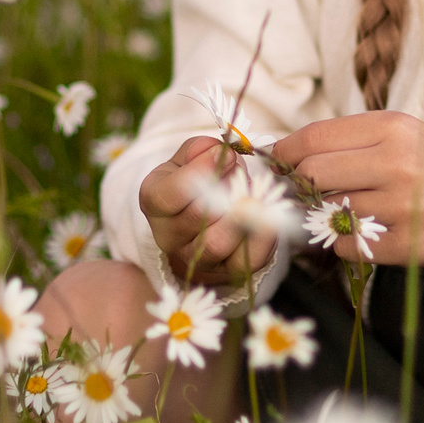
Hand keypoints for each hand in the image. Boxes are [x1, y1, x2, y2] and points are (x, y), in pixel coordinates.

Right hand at [139, 136, 277, 287]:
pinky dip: (264, 236)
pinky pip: (247, 259)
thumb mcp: (187, 159)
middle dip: (226, 191)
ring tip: (254, 195)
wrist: (200, 220)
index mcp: (154, 203)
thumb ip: (199, 150)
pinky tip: (269, 215)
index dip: (201, 172)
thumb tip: (220, 152)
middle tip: (242, 174)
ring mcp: (196, 260)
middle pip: (196, 219)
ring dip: (243, 215)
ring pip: (219, 244)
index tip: (226, 154)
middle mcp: (168, 237)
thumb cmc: (194, 182)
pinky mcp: (227, 273)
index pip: (169, 195)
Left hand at [268, 112, 423, 275]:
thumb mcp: (409, 135)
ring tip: (342, 211)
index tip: (272, 161)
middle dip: (297, 184)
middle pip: (312, 174)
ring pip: (326, 211)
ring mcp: (399, 207)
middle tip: (297, 191)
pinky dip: (345, 242)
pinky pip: (346, 246)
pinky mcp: (404, 245)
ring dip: (323, 215)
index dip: (284, 152)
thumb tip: (293, 151)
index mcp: (393, 128)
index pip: (315, 138)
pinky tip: (366, 233)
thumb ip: (356, 140)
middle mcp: (395, 163)